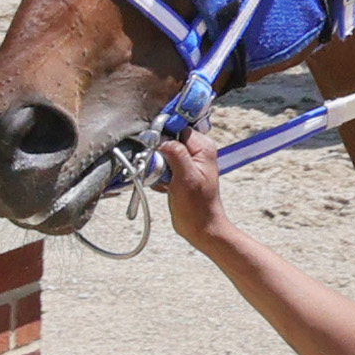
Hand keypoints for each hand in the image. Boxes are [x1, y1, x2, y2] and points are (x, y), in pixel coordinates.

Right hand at [158, 128, 228, 249]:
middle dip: (159, 153)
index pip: (179, 126)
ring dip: (157, 167)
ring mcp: (188, 161)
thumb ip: (175, 153)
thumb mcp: (185, 177)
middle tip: (160, 170)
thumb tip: (161, 138)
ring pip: (162, 153)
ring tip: (164, 181)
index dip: (164, 132)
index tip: (152, 142)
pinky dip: (158, 176)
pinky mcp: (179, 172)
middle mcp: (197, 151)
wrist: (200, 227)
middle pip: (168, 139)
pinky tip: (164, 186)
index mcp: (202, 147)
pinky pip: (162, 166)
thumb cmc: (196, 206)